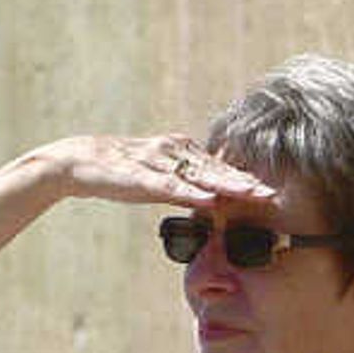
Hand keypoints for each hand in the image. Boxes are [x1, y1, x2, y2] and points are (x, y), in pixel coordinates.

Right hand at [43, 132, 278, 211]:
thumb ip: (185, 185)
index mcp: (180, 150)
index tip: (272, 191)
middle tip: (274, 194)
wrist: (80, 161)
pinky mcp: (141, 177)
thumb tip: (212, 201)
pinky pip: (170, 186)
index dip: (245, 179)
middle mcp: (174, 151)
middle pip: (217, 169)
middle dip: (246, 182)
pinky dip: (191, 193)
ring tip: (253, 194)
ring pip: (199, 175)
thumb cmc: (121, 172)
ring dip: (228, 185)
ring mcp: (159, 162)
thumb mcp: (158, 177)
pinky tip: (210, 200)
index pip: (219, 167)